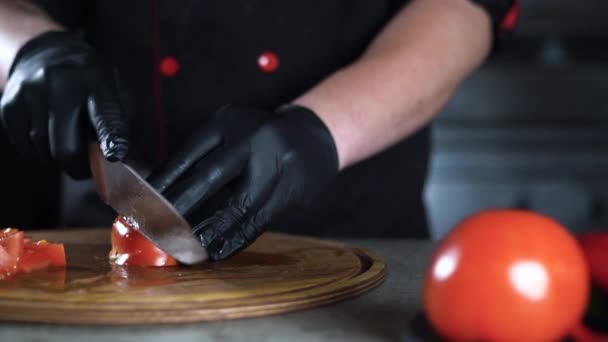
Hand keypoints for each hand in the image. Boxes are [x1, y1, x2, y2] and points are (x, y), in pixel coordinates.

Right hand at [0, 31, 128, 178]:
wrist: (47, 53)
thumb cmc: (90, 83)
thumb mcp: (114, 91)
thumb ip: (117, 124)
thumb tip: (115, 159)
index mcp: (96, 82)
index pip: (105, 116)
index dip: (111, 139)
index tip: (115, 155)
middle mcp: (60, 84)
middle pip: (66, 147)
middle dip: (78, 167)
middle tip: (84, 169)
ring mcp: (31, 93)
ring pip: (43, 150)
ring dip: (57, 160)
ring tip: (66, 145)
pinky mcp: (9, 105)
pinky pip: (24, 147)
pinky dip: (38, 153)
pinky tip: (47, 139)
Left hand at [149, 104, 337, 259]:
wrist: (313, 138)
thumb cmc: (259, 139)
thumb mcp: (231, 132)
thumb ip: (204, 156)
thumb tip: (163, 191)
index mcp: (227, 122)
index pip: (188, 154)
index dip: (164, 181)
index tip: (143, 201)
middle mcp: (250, 140)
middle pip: (209, 176)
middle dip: (181, 206)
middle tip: (159, 226)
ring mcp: (273, 165)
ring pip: (237, 204)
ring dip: (211, 228)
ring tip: (189, 245)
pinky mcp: (289, 190)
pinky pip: (259, 219)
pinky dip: (237, 238)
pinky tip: (220, 249)